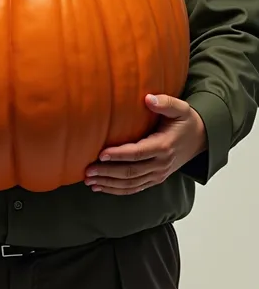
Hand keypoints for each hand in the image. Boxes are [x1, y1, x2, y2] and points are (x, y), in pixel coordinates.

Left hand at [84, 93, 206, 194]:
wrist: (200, 139)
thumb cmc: (185, 121)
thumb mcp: (180, 108)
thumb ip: (165, 103)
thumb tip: (148, 98)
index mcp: (164, 146)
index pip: (138, 153)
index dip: (119, 155)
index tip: (101, 154)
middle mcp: (160, 164)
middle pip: (130, 172)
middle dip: (108, 172)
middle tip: (88, 170)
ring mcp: (158, 174)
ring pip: (130, 184)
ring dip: (109, 183)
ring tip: (89, 180)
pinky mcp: (155, 179)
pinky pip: (134, 188)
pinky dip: (117, 190)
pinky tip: (100, 187)